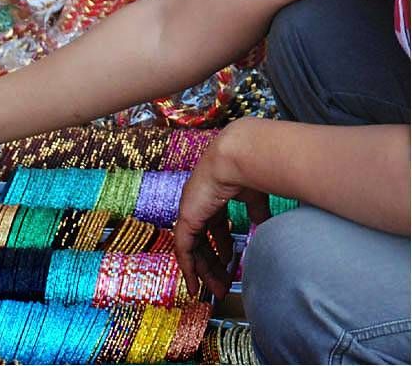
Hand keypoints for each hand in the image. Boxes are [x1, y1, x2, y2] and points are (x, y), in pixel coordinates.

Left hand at [173, 123, 269, 298]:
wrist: (237, 159)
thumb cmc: (248, 172)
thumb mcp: (254, 199)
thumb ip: (256, 214)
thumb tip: (264, 226)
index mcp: (211, 197)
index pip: (213, 227)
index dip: (222, 246)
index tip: (230, 262)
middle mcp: (197, 205)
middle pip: (202, 241)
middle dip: (214, 264)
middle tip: (224, 283)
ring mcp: (189, 211)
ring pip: (192, 249)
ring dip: (204, 271)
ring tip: (216, 289)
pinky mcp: (186, 218)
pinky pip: (183, 249)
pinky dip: (188, 268)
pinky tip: (195, 283)